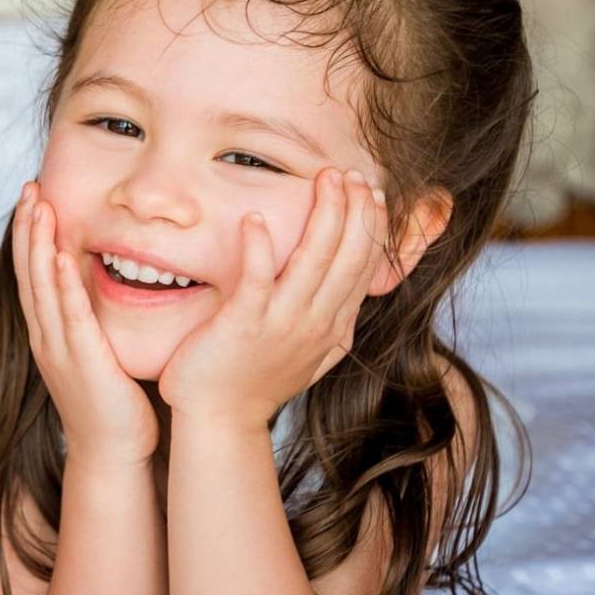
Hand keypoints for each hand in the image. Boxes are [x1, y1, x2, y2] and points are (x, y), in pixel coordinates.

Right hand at [13, 182, 158, 466]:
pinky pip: (69, 316)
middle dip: (27, 228)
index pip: (33, 274)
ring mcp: (59, 349)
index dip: (29, 236)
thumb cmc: (112, 405)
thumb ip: (93, 322)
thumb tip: (102, 289)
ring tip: (38, 207)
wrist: (111, 453)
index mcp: (49, 334)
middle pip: (29, 272)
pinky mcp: (81, 361)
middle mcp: (46, 337)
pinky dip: (63, 285)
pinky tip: (61, 256)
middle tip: (28, 187)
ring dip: (38, 244)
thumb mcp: (97, 354)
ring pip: (42, 286)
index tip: (33, 199)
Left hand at [158, 168, 386, 425]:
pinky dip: (259, 247)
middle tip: (353, 174)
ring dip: (323, 216)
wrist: (220, 421)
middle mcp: (315, 322)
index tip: (373, 193)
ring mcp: (281, 323)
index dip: (370, 227)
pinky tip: (255, 218)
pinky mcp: (244, 324)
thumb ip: (330, 329)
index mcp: (331, 326)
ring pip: (313, 261)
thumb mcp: (309, 356)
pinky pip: (256, 279)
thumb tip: (349, 310)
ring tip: (326, 179)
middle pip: (347, 257)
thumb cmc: (255, 383)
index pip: (363, 267)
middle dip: (354, 211)